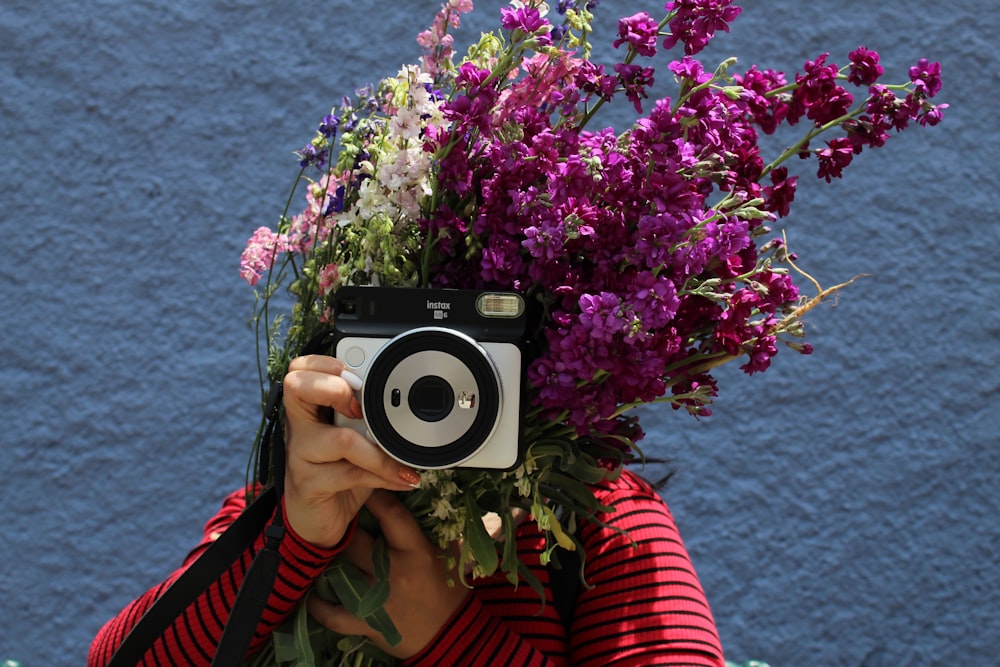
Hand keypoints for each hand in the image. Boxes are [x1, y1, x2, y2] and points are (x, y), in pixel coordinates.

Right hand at [282, 355, 421, 548]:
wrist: (318, 522)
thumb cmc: (338, 473)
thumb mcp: (353, 440)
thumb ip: (366, 418)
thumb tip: (405, 403)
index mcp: (307, 409)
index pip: (300, 368)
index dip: (326, 365)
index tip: (356, 379)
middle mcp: (297, 427)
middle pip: (296, 385)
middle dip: (336, 388)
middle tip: (360, 409)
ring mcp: (299, 455)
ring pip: (341, 438)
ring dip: (380, 452)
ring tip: (402, 464)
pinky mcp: (308, 485)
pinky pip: (351, 474)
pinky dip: (384, 476)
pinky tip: (401, 480)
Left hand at [307, 490, 470, 658]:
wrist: (451, 634)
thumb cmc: (449, 589)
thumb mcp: (447, 552)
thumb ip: (430, 528)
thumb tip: (413, 496)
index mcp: (416, 551)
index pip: (392, 514)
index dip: (375, 496)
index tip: (363, 482)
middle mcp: (393, 572)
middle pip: (356, 540)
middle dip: (345, 526)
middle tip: (336, 515)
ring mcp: (376, 600)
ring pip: (339, 572)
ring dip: (328, 561)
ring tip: (321, 549)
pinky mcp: (366, 623)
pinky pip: (332, 614)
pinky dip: (319, 605)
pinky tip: (313, 593)